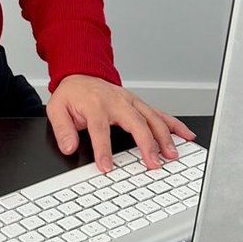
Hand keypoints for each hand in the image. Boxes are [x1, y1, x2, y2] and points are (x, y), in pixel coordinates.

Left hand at [46, 75, 195, 173]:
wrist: (82, 74)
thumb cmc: (72, 94)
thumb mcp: (57, 108)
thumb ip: (62, 129)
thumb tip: (68, 147)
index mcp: (95, 104)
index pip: (100, 129)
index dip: (103, 149)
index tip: (106, 167)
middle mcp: (116, 101)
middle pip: (135, 122)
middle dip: (146, 143)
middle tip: (153, 163)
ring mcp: (131, 101)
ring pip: (152, 118)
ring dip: (164, 137)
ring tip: (171, 154)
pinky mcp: (139, 104)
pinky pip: (159, 113)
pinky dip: (174, 125)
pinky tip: (185, 136)